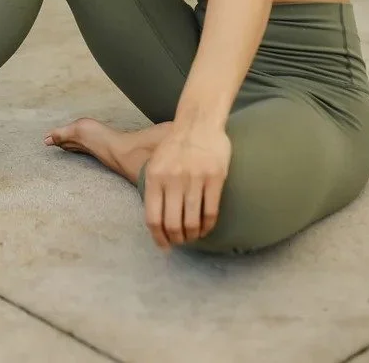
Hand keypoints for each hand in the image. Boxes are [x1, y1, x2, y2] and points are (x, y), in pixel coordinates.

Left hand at [144, 122, 231, 249]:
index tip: (164, 246)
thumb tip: (156, 221)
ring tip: (193, 236)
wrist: (199, 122)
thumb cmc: (176, 144)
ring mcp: (194, 178)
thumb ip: (155, 188)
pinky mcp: (214, 178)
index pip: (153, 218)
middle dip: (177, 239)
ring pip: (192, 222)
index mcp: (155, 176)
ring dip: (193, 235)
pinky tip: (206, 227)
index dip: (158, 238)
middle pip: (173, 225)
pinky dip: (208, 226)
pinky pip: (211, 212)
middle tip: (181, 241)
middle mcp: (173, 178)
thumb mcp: (156, 162)